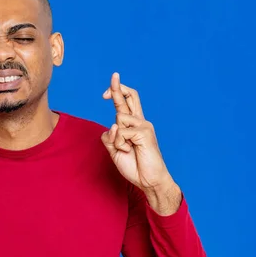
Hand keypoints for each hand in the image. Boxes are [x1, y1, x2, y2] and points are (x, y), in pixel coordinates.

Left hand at [101, 73, 171, 191]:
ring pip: (118, 119)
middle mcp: (140, 122)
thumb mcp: (114, 151)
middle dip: (119, 86)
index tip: (107, 91)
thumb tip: (112, 126)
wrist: (149, 180)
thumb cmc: (134, 166)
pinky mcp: (145, 131)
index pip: (126, 103)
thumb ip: (109, 138)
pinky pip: (121, 131)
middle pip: (130, 97)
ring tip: (126, 150)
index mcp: (133, 125)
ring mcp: (144, 125)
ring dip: (116, 138)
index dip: (117, 92)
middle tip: (114, 75)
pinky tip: (129, 151)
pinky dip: (120, 143)